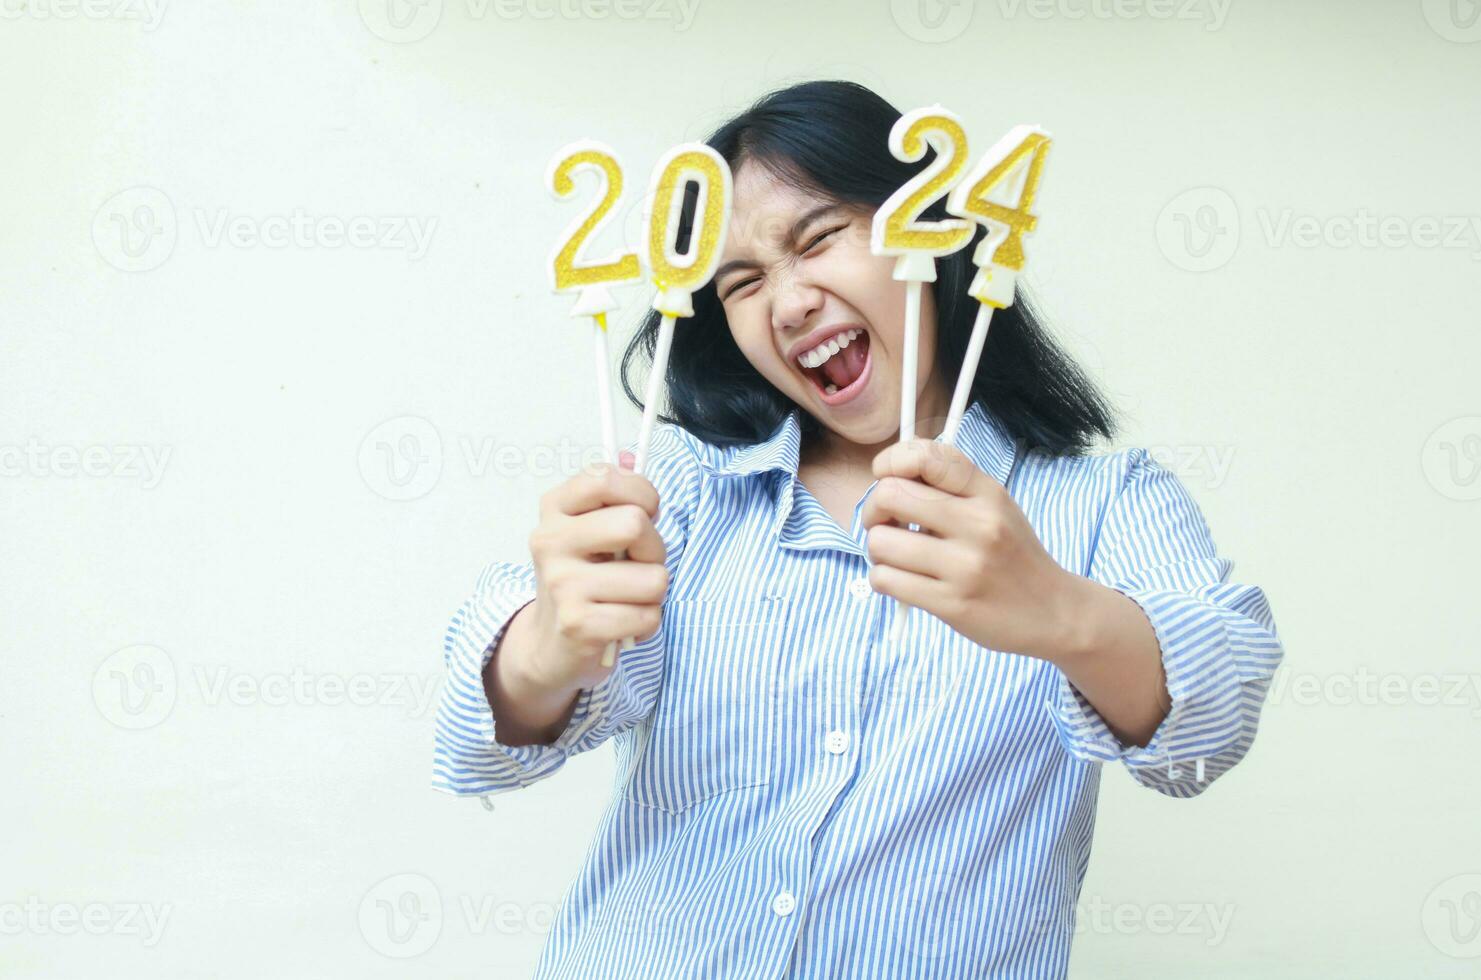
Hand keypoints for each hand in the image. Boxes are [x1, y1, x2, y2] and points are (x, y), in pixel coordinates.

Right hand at [514, 450, 669, 693]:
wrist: (550, 645)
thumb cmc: (583, 579)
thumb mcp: (590, 530)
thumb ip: (614, 495)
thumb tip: (633, 456)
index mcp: (556, 509)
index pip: (605, 478)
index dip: (642, 494)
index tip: (643, 513)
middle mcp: (551, 541)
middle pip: (634, 524)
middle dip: (654, 548)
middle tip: (638, 564)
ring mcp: (562, 584)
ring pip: (653, 577)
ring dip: (653, 594)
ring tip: (627, 599)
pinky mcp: (578, 624)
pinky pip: (647, 616)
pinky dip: (645, 624)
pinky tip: (621, 624)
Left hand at [861, 437, 1092, 661]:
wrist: (1053, 612)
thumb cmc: (1013, 555)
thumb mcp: (996, 507)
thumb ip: (950, 486)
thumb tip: (887, 474)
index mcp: (987, 493)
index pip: (925, 456)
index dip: (890, 461)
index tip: (885, 477)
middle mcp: (978, 524)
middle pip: (890, 495)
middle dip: (873, 510)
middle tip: (885, 524)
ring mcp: (965, 566)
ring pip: (880, 542)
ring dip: (877, 550)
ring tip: (896, 557)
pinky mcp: (951, 604)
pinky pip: (885, 580)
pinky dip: (881, 579)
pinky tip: (900, 581)